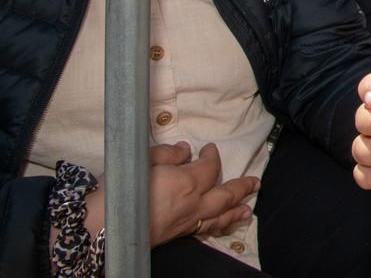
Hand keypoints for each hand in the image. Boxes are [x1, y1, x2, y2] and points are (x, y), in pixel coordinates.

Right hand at [79, 142, 259, 246]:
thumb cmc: (122, 190)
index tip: (209, 148)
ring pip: (218, 217)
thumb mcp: (144, 161)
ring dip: (235, 211)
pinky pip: (205, 231)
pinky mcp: (177, 235)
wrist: (102, 228)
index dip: (212, 156)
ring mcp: (187, 223)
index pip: (210, 167)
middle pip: (225, 195)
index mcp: (187, 182)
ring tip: (248, 209)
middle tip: (255, 181)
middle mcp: (193, 204)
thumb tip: (186, 150)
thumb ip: (168, 154)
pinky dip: (218, 227)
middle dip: (241, 186)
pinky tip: (221, 226)